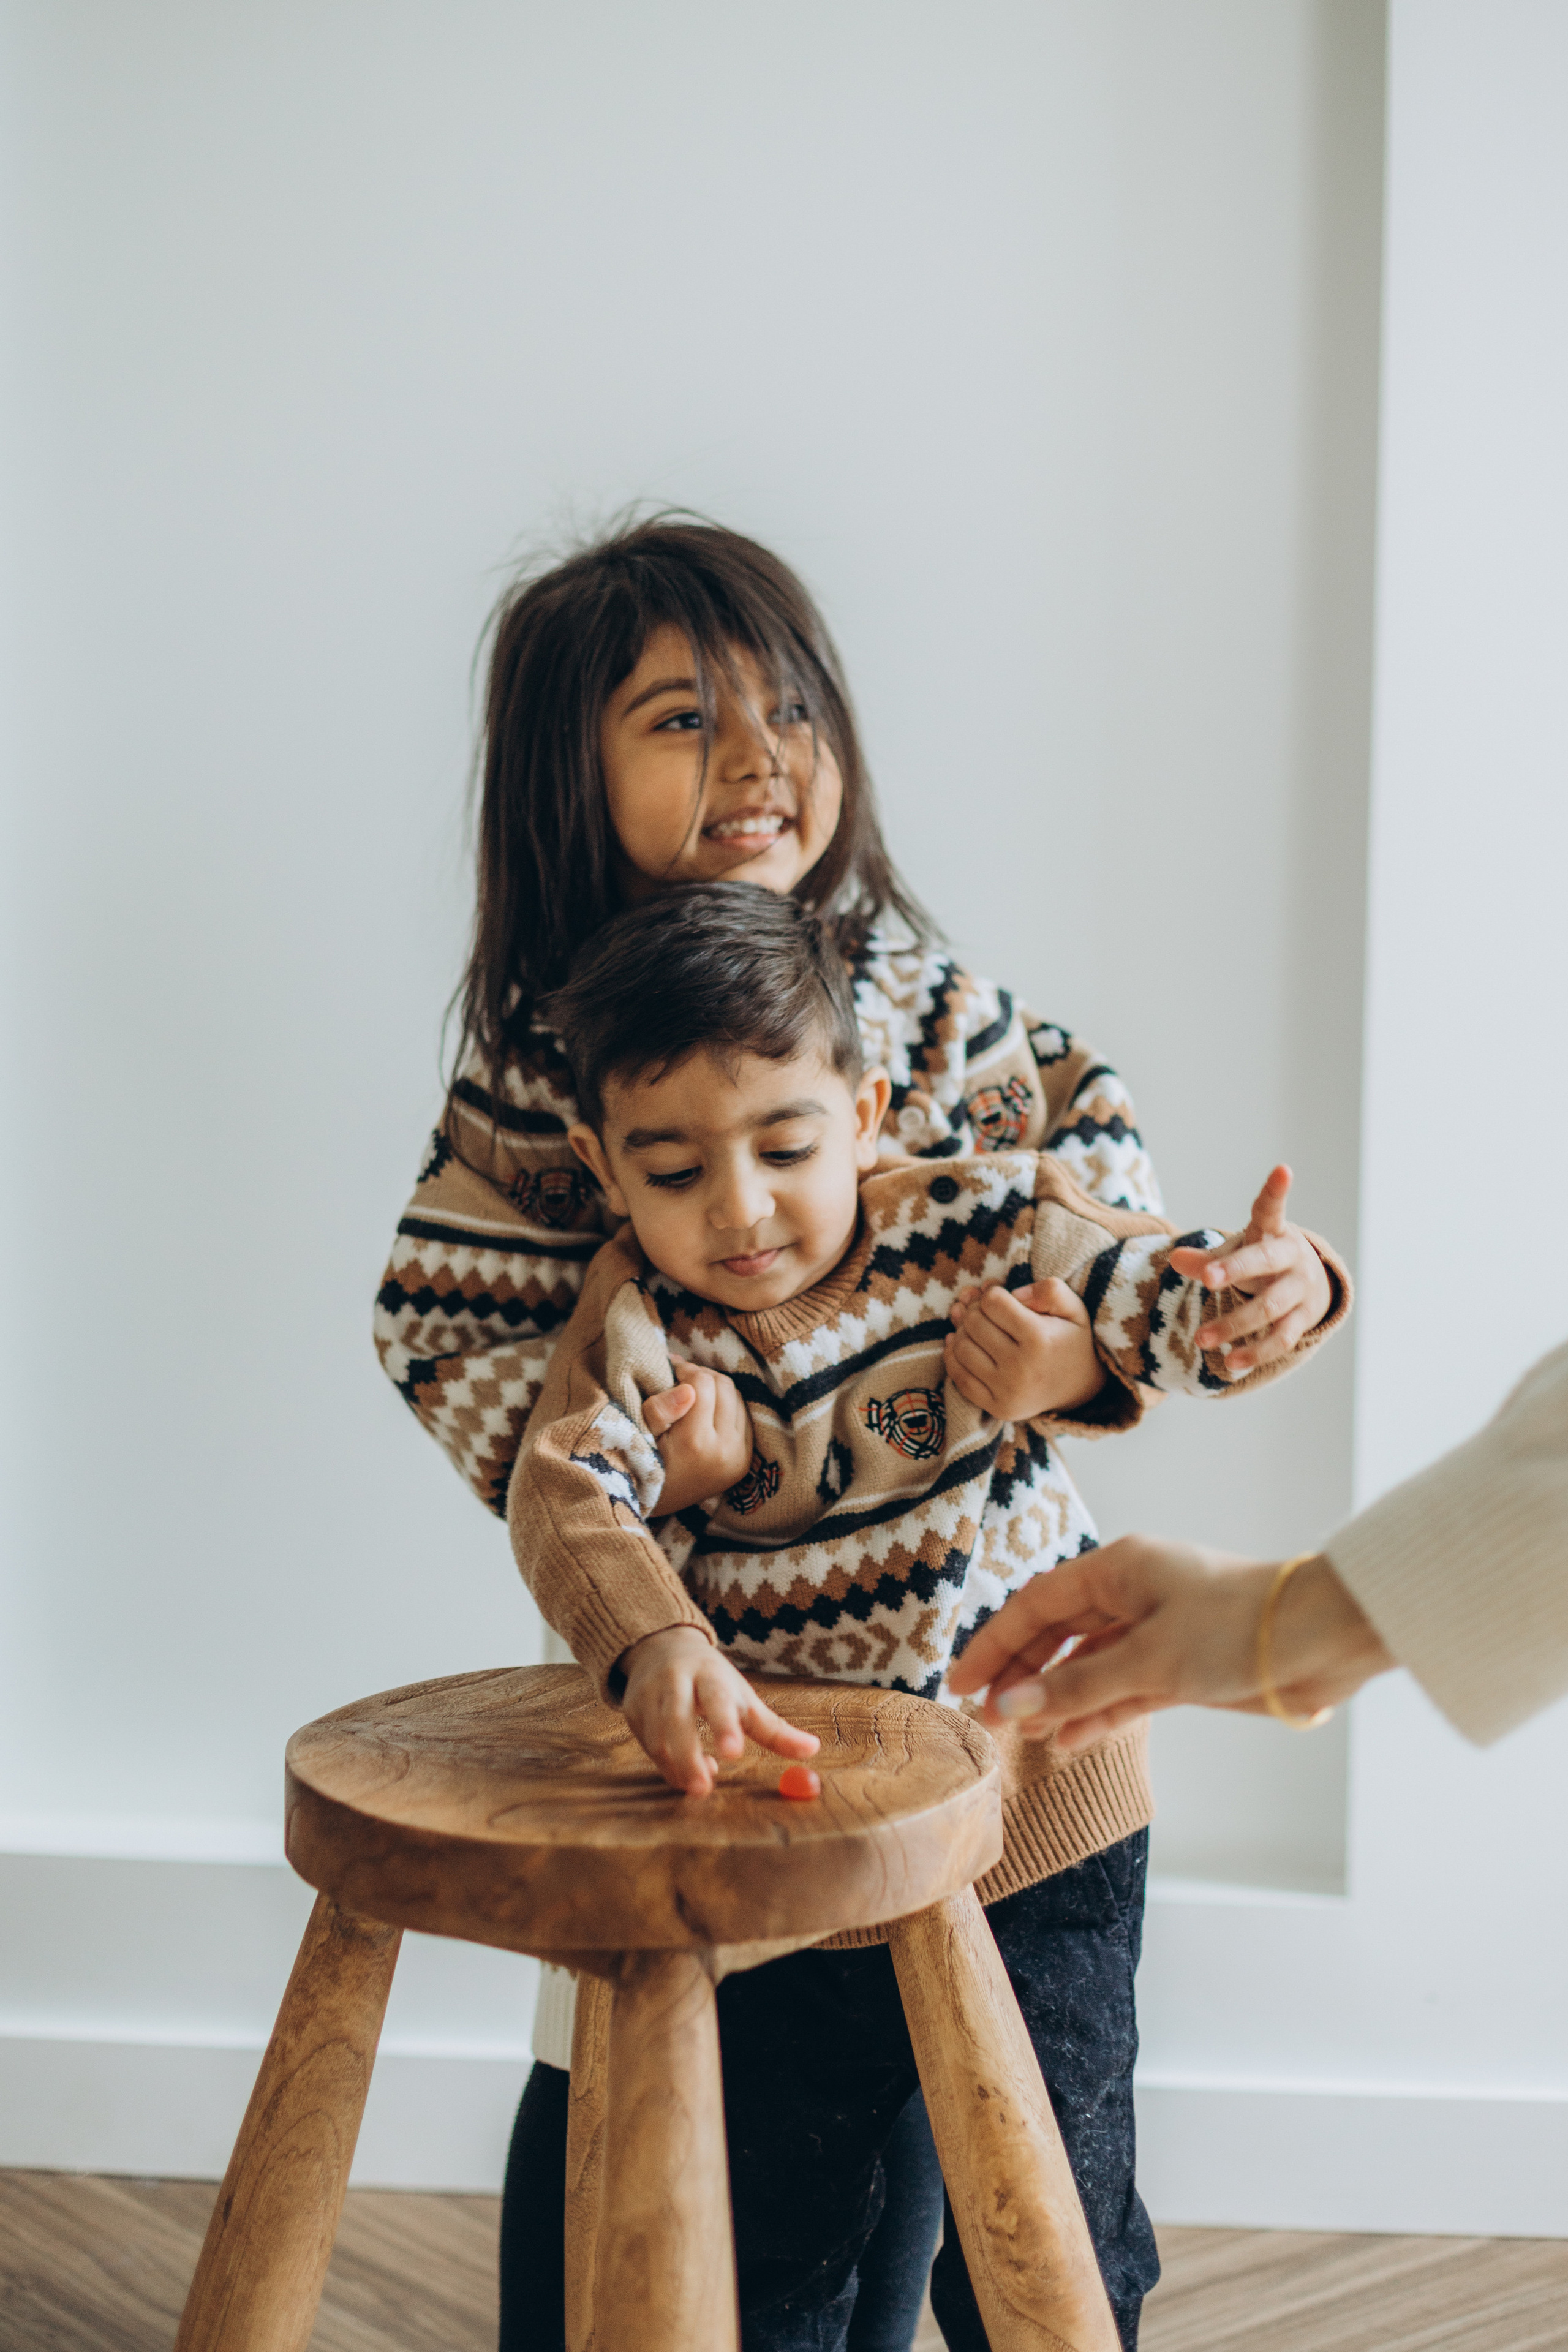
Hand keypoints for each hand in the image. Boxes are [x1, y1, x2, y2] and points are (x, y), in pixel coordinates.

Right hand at [619, 1625, 820, 1795]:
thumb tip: (813, 1750)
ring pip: (658, 1739)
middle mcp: (675, 1681)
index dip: (724, 1726)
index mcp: (710, 1674)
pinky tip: (685, 1771)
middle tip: (704, 1789)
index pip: (717, 1698)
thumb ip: (775, 1728)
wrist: (662, 1648)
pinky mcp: (632, 1711)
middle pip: (677, 1720)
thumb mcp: (743, 1697)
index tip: (734, 1753)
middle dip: (689, 1757)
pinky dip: (667, 1767)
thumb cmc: (713, 1680)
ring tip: (704, 1780)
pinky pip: (647, 1748)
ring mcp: (649, 1695)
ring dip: (679, 1768)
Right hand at [643, 1360, 752, 1515]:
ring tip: (693, 1394)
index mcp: (696, 1442)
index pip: (704, 1383)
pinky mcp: (745, 1461)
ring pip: (737, 1399)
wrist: (659, 1501)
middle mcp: (725, 1449)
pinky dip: (727, 1407)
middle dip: (703, 1376)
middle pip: (725, 1387)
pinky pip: (743, 1417)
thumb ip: (661, 1409)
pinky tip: (707, 1412)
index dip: (686, 1370)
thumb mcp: (642, 1434)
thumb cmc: (644, 1462)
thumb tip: (688, 1388)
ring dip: (716, 1390)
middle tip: (682, 1379)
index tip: (671, 1371)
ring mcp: (739, 1456)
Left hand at [944, 1279, 1105, 1418]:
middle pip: (973, 1323)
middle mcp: (1021, 1368)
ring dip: (963, 1331)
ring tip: (977, 1328)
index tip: (1001, 1297)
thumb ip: (1051, 1290)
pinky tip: (962, 1344)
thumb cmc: (1070, 1340)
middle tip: (986, 1311)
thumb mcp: (1074, 1308)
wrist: (1080, 1387)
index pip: (992, 1302)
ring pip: (961, 1348)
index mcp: (1039, 1339)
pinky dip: (953, 1357)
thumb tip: (1015, 1294)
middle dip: (975, 1310)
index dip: (992, 1293)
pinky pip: (959, 1377)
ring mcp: (1007, 1391)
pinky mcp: (997, 1407)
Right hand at [945, 1534, 1392, 1749]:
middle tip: (987, 1717)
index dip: (995, 1643)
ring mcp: (1158, 1632)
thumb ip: (1077, 1686)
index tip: (960, 1682)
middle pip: (1058, 1633)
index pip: (1036, 1604)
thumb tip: (1012, 1707)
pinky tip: (1069, 1741)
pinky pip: (1123, 1689)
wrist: (1320, 1641)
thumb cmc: (1236, 1628)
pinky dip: (1097, 1713)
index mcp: (1120, 1568)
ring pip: (1089, 1665)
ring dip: (1057, 1699)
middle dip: (1021, 1675)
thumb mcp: (1149, 1659)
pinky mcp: (1182, 1668)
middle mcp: (1133, 1594)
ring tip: (1023, 1736)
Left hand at [1168, 1165, 1330, 1374]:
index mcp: (1272, 1231)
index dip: (1276, 1190)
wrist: (1309, 1283)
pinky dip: (1255, 1352)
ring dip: (1234, 1324)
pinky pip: (1281, 1338)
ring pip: (1269, 1308)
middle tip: (1207, 1279)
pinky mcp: (1305, 1318)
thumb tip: (1175, 1259)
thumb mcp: (1235, 1252)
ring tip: (1200, 1340)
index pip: (1271, 1209)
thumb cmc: (1260, 1259)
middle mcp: (1291, 1256)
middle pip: (1264, 1262)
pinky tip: (1230, 1364)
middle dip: (1235, 1270)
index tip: (1284, 1169)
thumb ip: (1206, 1259)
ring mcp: (1301, 1289)